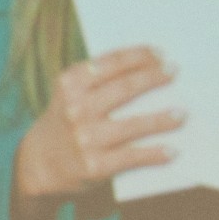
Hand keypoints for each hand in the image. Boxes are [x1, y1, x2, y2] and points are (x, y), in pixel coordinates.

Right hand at [12, 46, 180, 215]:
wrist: (37, 165)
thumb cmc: (65, 120)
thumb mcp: (70, 93)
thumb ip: (98, 79)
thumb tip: (148, 66)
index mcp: (70, 84)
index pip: (111, 63)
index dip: (139, 56)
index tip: (160, 53)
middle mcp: (76, 109)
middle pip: (125, 88)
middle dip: (154, 78)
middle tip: (175, 72)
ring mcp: (85, 138)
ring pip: (133, 124)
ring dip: (162, 119)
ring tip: (182, 114)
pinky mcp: (94, 166)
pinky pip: (132, 158)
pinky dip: (155, 154)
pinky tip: (172, 151)